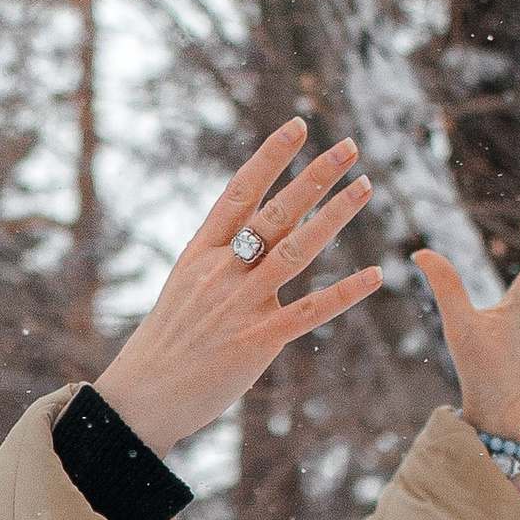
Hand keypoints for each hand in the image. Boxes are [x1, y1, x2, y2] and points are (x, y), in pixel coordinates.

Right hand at [96, 121, 383, 459]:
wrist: (143, 395)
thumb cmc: (169, 340)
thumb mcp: (187, 286)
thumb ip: (226, 259)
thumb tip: (269, 230)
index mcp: (200, 252)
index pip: (239, 191)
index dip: (270, 156)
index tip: (298, 125)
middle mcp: (220, 271)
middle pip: (274, 213)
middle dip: (314, 176)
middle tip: (349, 145)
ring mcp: (239, 305)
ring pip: (296, 250)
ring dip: (335, 216)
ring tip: (366, 186)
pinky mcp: (257, 341)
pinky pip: (310, 311)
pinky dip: (346, 292)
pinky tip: (376, 274)